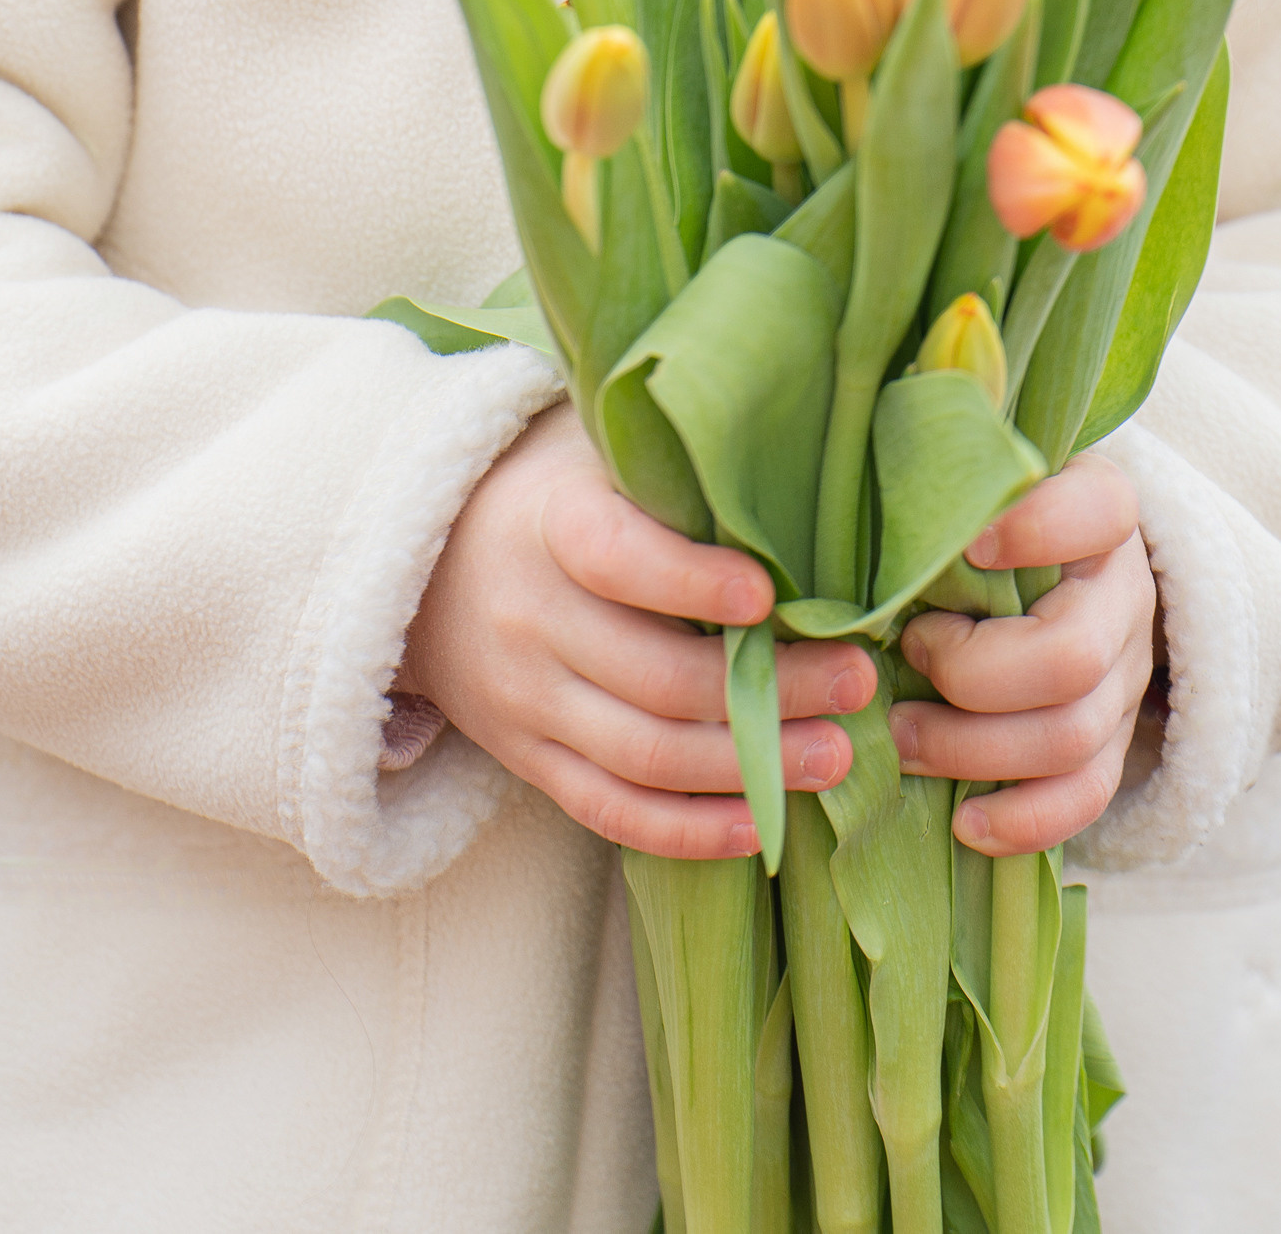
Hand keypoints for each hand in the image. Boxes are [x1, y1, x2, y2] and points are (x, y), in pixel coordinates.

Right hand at [399, 403, 875, 859]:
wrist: (423, 564)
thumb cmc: (550, 493)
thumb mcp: (593, 452)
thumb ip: (672, 467)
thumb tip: (797, 474)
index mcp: (549, 526)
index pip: (615, 559)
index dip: (689, 580)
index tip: (769, 596)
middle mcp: (532, 619)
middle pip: (655, 676)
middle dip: (767, 690)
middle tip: (857, 681)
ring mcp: (526, 701)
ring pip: (644, 755)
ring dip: (749, 766)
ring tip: (836, 755)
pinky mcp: (529, 759)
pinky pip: (611, 811)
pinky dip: (689, 829)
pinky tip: (763, 825)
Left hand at [895, 452, 1158, 855]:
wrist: (1059, 567)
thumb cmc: (992, 512)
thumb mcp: (983, 479)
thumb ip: (945, 479)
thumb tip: (865, 503)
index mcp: (1103, 512)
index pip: (1099, 511)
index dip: (1037, 530)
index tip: (964, 544)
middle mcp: (1125, 596)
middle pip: (1070, 656)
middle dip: (971, 675)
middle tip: (905, 656)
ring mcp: (1126, 676)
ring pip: (1071, 738)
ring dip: (971, 750)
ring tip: (900, 737)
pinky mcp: (1114, 741)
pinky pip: (1087, 797)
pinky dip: (1024, 819)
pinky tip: (962, 821)